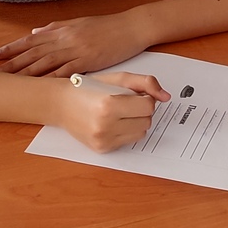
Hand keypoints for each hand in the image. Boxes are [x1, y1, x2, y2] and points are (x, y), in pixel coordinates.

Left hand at [0, 12, 145, 76]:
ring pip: (45, 63)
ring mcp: (76, 49)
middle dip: (12, 64)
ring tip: (9, 83)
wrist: (132, 26)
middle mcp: (65, 38)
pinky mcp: (88, 60)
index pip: (31, 40)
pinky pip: (66, 72)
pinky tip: (39, 87)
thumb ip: (56, 28)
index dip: (11, 48)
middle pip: (33, 53)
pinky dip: (51, 80)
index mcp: (62, 30)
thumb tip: (35, 31)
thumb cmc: (108, 26)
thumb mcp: (79, 22)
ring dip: (25, 73)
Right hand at [54, 72, 168, 152]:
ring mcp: (103, 140)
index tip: (135, 94)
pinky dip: (127, 131)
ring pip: (141, 133)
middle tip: (126, 102)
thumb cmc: (89, 88)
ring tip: (120, 112)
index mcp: (108, 104)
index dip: (145, 98)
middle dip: (142, 110)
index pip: (148, 106)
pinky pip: (129, 141)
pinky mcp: (102, 149)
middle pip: (147, 121)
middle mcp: (105, 125)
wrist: (61, 104)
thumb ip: (146, 83)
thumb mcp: (118, 78)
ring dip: (136, 122)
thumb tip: (166, 97)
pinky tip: (113, 122)